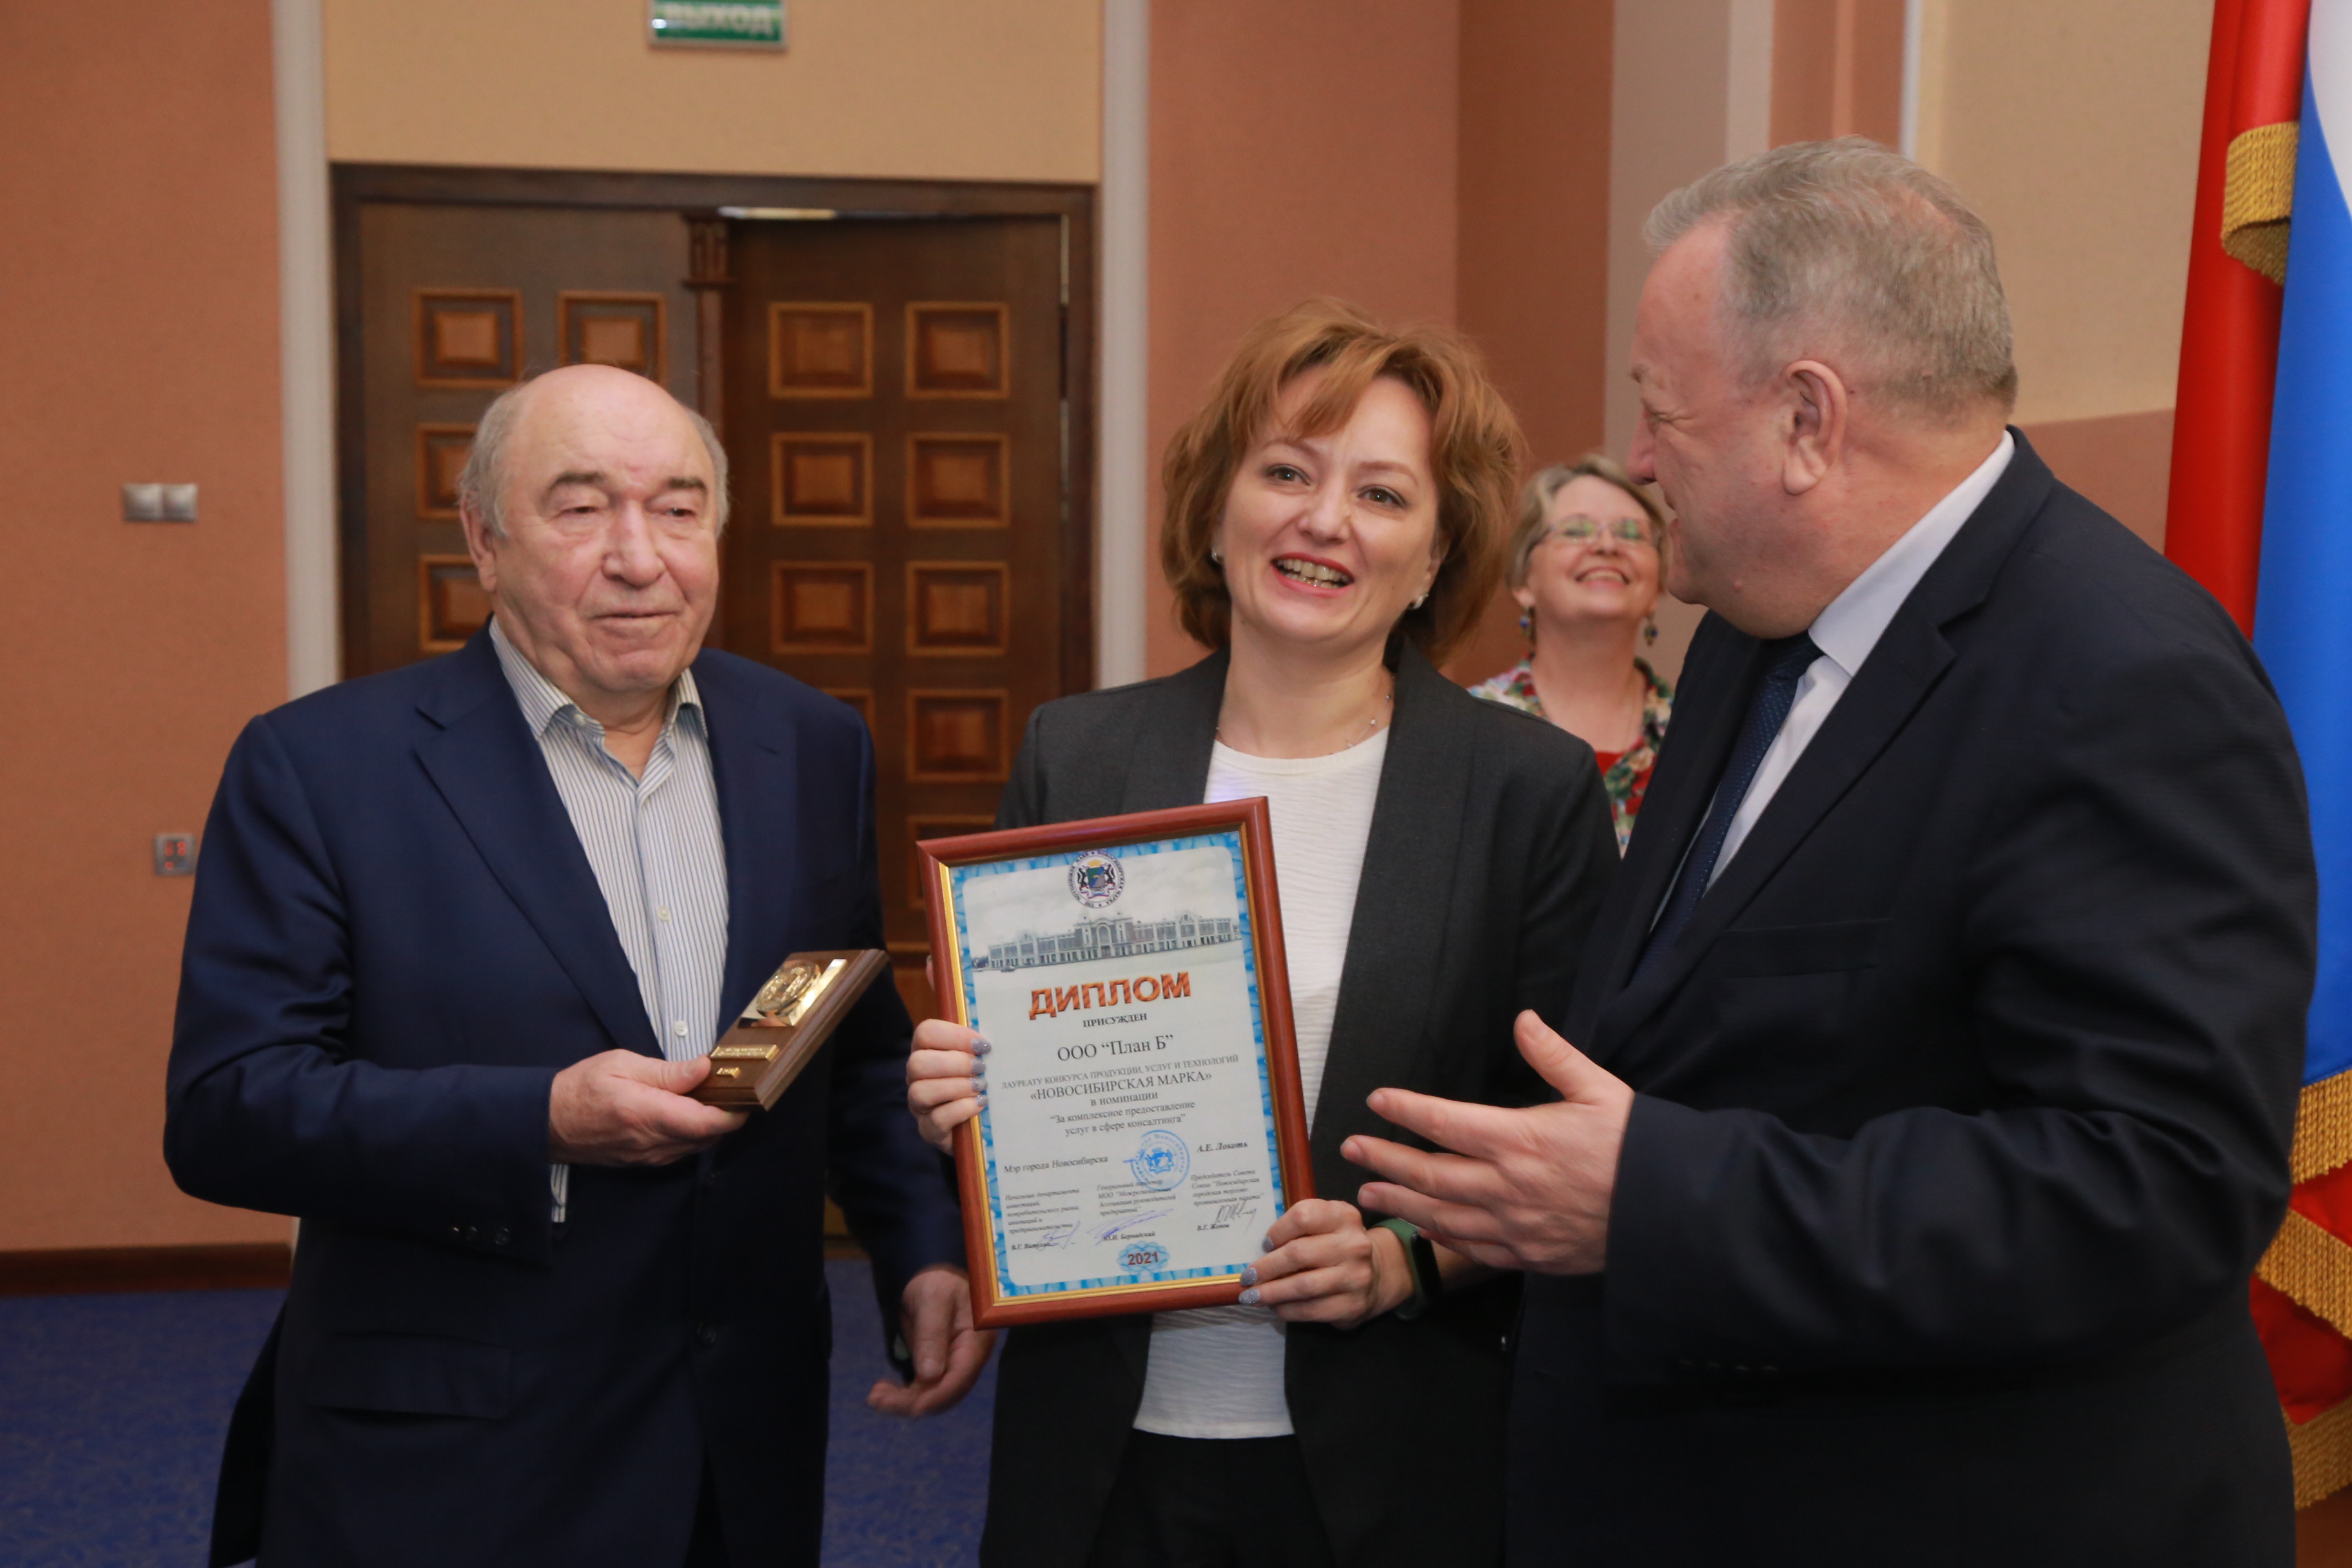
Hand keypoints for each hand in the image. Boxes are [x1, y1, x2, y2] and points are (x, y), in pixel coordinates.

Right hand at [548, 1050, 746, 1165]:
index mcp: (646, 1114)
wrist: (547, 1123)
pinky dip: (693, 1132)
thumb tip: (704, 1068)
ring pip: (698, 1145)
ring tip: (710, 1095)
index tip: (747, 1091)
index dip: (735, 1111)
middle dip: (727, 1113)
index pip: (707, 1122)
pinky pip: (682, 1150)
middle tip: (732, 1086)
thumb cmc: (581, 1088)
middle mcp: (651, 1142)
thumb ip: (667, 1071)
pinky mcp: (645, 1162)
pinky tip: (688, 1111)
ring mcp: (648, 1156)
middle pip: (710, 1135)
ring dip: (711, 1124)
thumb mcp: (622, 1064)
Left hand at [868, 1264, 995, 1416]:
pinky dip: (903, 1395)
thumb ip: (932, 1335)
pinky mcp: (938, 1369)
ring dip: (904, 1402)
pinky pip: (923, 1389)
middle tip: (879, 1401)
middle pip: (946, 1393)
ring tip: (875, 1398)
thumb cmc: (936, 1283)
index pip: (961, 1376)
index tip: (912, 1407)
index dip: (938, 1396)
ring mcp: (954, 1366)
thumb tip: (930, 1376)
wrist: (931, 1280)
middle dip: (914, 1403)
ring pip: (932, 1395)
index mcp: (976, 1341)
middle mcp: (969, 1359)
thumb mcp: (933, 1300)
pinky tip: (882, 1393)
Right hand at [907, 1019, 988, 1152]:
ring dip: (956, 1087)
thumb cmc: (979, 1086)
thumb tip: (995, 1039)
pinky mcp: (929, 1130)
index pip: (925, 1033)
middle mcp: (916, 1078)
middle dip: (955, 1063)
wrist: (979, 1127)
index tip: (981, 1045)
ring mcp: (919, 1106)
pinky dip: (961, 1109)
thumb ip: (980, 1049)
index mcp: (927, 1053)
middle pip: (918, 1063)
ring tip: (981, 1087)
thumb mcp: (979, 1063)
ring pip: (921, 1092)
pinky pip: (936, 1119)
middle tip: (981, 1068)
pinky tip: (979, 1104)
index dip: (953, 1035)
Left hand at [1237, 1198, 1412, 1329]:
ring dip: (1271, 1293)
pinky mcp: (1353, 1305)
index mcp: (1343, 1216)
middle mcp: (1354, 1244)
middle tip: (1247, 1278)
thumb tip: (1257, 1250)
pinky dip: (1287, 1310)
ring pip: (1302, 1286)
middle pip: (1298, 1254)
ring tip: (1252, 1296)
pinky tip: (1275, 1307)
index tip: (1264, 1244)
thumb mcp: (1326, 1225)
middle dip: (1266, 1268)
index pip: (1303, 1216)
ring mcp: (1356, 1277)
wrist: (1378, 1274)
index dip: (1278, 1231)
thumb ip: (1299, 1229)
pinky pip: (1311, 1310)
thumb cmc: (1338, 1245)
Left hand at [1344, 1011, 1632, 1274]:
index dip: (1404, 1110)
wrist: (1672, 1213)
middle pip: (1428, 1172)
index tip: (1377, 1100)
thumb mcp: (1599, 1088)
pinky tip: (1422, 1226)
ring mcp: (1514, 1225)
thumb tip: (1524, 1020)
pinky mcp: (1528, 1254)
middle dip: (1384, 1158)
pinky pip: (1471, 1246)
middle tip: (1351, 1147)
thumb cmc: (1635, 1148)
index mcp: (1520, 1139)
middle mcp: (1507, 1185)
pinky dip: (1439, 1235)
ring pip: (1439, 1215)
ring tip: (1366, 1192)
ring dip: (1398, 1201)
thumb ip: (1554, 1055)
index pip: (1443, 1121)